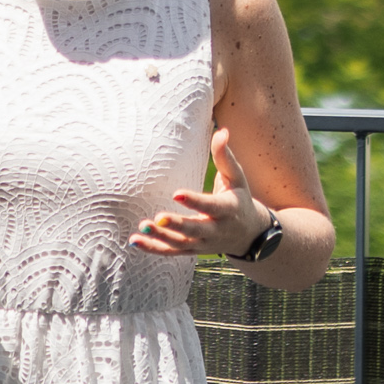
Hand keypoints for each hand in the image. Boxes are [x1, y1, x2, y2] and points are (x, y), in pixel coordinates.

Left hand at [132, 130, 268, 259]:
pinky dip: (153, 248)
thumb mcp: (237, 178)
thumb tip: (222, 131)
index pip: (211, 206)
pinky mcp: (192, 250)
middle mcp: (215, 230)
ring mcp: (203, 243)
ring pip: (181, 244)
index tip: (176, 193)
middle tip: (157, 217)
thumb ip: (225, 157)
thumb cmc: (239, 199)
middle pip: (195, 230)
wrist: (249, 234)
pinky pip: (171, 252)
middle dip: (176, 225)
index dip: (194, 201)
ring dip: (161, 238)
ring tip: (142, 227)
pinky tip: (134, 241)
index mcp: (227, 210)